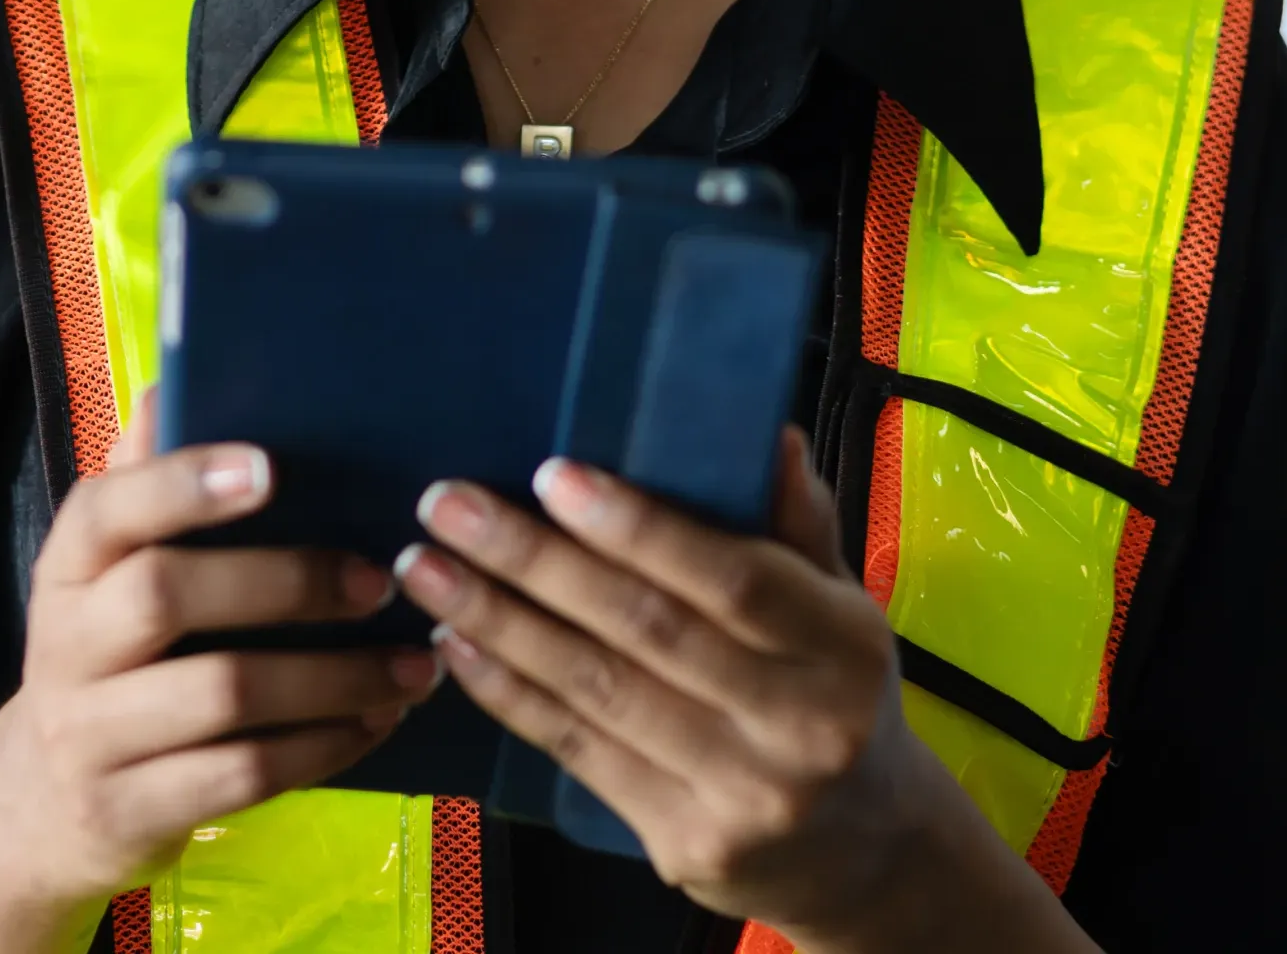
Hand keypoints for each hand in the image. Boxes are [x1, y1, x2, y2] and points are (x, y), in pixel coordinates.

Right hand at [0, 419, 434, 953]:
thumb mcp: (102, 578)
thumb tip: (170, 383)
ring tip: (413, 664)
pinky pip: (242, 777)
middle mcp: (67, 645)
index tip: (272, 466)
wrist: (37, 807)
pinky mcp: (131, 811)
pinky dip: (322, 748)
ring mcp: (93, 736)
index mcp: (66, 570)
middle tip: (379, 579)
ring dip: (332, 678)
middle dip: (285, 583)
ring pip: (221, 696)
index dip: (183, 483)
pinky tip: (376, 723)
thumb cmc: (102, 661)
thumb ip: (139, 485)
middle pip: (168, 596)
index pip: (108, 510)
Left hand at [392, 432, 1096, 953]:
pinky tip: (454, 646)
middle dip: (533, 561)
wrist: (863, 854)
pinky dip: (508, 694)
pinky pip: (578, 752)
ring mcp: (740, 794)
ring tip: (423, 566)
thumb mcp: (840, 608)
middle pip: (645, 630)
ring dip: (497, 622)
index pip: (733, 579)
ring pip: (596, 691)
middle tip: (447, 504)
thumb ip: (797, 525)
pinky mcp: (685, 844)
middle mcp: (798, 725)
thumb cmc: (834, 696)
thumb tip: (765, 432)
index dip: (638, 528)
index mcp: (841, 648)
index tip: (550, 476)